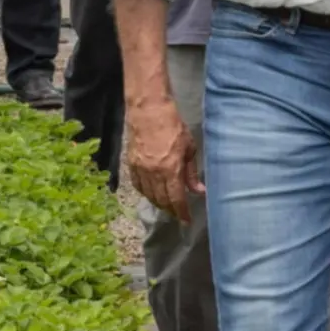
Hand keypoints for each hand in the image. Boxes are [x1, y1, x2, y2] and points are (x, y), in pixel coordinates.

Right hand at [124, 97, 202, 222]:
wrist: (149, 111)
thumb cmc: (173, 126)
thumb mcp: (189, 148)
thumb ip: (191, 173)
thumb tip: (198, 191)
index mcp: (170, 170)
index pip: (176, 199)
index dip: (182, 212)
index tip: (187, 220)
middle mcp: (153, 174)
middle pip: (161, 200)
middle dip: (171, 210)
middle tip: (178, 213)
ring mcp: (140, 170)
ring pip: (149, 195)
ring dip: (158, 203)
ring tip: (167, 205)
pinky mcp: (130, 164)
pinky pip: (138, 186)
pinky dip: (146, 193)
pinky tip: (152, 193)